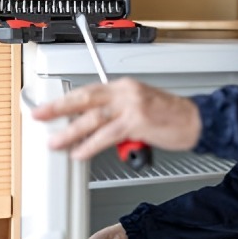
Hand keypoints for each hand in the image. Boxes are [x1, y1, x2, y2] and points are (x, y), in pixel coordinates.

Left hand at [31, 77, 200, 160]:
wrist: (197, 121)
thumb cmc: (173, 116)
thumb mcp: (142, 106)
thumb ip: (119, 113)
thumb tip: (97, 127)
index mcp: (126, 86)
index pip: (90, 89)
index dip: (67, 99)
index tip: (50, 106)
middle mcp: (127, 92)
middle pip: (85, 98)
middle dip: (58, 107)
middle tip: (39, 114)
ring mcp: (132, 106)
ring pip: (92, 118)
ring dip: (71, 132)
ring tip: (56, 141)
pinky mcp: (137, 122)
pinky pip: (107, 135)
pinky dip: (91, 145)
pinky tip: (80, 152)